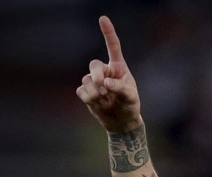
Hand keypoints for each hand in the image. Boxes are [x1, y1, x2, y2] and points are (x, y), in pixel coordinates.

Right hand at [76, 16, 142, 132]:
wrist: (121, 122)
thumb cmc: (129, 105)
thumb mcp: (130, 97)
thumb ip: (120, 88)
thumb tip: (106, 83)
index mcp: (118, 68)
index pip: (113, 47)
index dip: (108, 33)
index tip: (103, 19)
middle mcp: (105, 71)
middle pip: (94, 65)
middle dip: (97, 76)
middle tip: (104, 88)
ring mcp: (94, 81)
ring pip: (87, 81)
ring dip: (96, 94)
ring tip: (106, 101)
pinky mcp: (86, 92)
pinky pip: (81, 91)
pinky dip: (89, 100)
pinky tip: (98, 104)